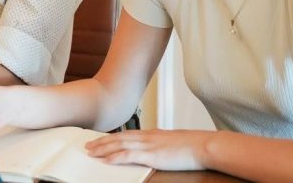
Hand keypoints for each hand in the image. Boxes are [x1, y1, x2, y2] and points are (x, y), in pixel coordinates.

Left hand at [84, 129, 210, 170]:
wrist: (204, 145)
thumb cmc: (193, 145)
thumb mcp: (173, 142)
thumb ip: (162, 144)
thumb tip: (158, 149)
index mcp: (152, 134)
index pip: (127, 134)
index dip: (112, 137)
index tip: (101, 139)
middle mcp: (147, 137)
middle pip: (119, 138)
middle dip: (102, 142)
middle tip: (88, 145)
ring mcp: (149, 145)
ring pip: (119, 145)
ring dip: (103, 148)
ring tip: (91, 152)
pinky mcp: (152, 155)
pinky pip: (129, 155)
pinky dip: (116, 157)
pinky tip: (106, 160)